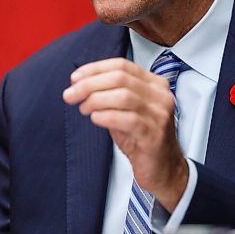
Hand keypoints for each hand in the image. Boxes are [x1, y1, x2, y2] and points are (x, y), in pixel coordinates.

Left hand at [63, 57, 187, 211]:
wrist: (163, 168)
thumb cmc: (141, 137)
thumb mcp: (125, 109)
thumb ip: (109, 94)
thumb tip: (79, 83)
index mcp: (154, 83)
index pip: (122, 65)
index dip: (95, 69)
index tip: (75, 78)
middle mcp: (160, 95)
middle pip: (120, 78)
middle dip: (90, 84)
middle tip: (71, 94)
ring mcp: (159, 114)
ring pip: (123, 96)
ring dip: (96, 100)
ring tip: (83, 108)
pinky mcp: (154, 134)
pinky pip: (128, 119)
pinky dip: (107, 116)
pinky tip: (95, 119)